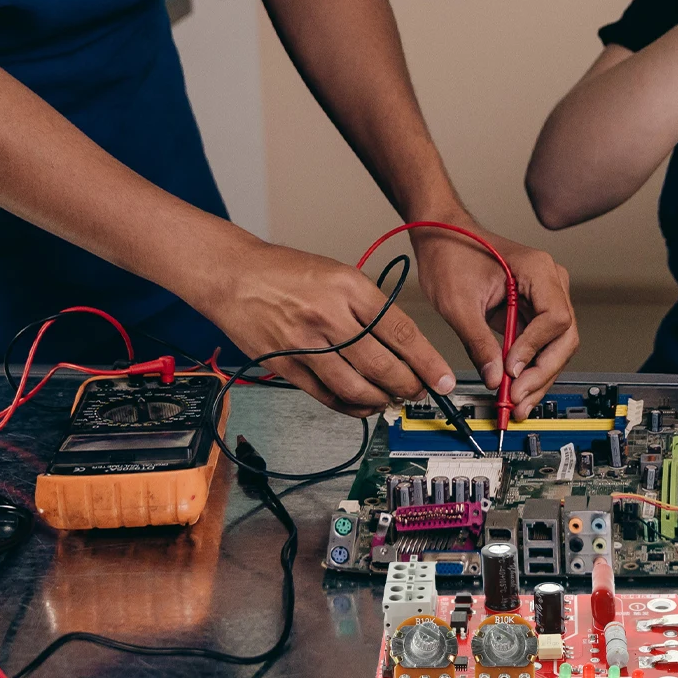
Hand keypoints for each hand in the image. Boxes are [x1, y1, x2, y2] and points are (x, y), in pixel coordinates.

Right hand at [200, 237, 455, 416]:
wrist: (234, 275)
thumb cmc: (287, 271)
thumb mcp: (338, 273)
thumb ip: (367, 306)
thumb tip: (399, 343)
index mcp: (350, 287)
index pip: (400, 331)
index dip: (427, 361)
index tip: (443, 378)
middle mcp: (330, 316)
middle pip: (382, 365)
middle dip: (409, 386)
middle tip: (420, 392)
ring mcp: (306, 344)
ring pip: (356, 387)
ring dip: (381, 400)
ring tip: (392, 400)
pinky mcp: (286, 366)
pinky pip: (326, 396)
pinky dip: (349, 406)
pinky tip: (362, 405)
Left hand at [412, 214, 578, 419]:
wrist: (441, 234)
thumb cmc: (450, 253)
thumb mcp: (458, 303)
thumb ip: (479, 343)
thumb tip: (496, 379)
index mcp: (537, 269)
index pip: (555, 318)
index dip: (534, 349)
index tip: (511, 370)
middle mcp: (549, 281)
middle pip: (564, 337)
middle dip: (542, 372)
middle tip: (517, 401)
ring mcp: (544, 296)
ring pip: (555, 346)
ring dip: (538, 376)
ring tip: (516, 404)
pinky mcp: (532, 309)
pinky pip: (539, 344)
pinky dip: (528, 367)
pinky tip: (516, 390)